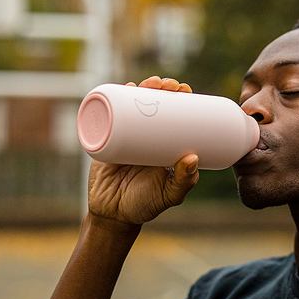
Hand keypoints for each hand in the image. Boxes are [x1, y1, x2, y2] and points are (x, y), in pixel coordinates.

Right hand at [87, 77, 199, 226]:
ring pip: (133, 105)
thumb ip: (183, 182)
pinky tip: (125, 88)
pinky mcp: (106, 138)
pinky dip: (115, 99)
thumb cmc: (144, 205)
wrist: (112, 215)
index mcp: (164, 144)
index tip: (186, 90)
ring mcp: (125, 135)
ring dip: (143, 88)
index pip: (175, 115)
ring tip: (151, 83)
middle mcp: (146, 136)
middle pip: (154, 104)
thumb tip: (193, 157)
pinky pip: (109, 115)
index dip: (181, 99)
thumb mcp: (168, 195)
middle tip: (171, 85)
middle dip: (163, 88)